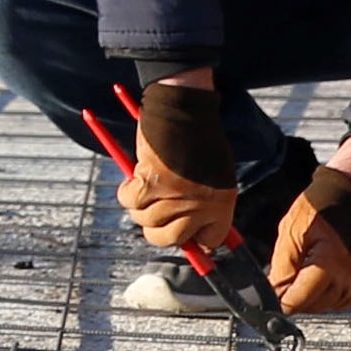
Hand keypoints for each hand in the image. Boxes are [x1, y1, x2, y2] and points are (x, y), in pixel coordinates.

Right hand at [123, 76, 255, 257]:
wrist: (186, 109)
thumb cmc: (201, 136)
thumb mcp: (217, 174)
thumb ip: (207, 203)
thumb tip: (195, 232)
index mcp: (222, 203)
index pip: (210, 241)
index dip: (195, 239)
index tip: (187, 233)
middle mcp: (200, 205)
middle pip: (172, 238)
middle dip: (159, 232)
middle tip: (154, 217)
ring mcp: (175, 195)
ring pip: (146, 220)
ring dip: (140, 208)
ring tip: (143, 190)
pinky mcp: (151, 182)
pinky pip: (131, 200)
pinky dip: (127, 193)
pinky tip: (133, 181)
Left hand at [269, 162, 350, 314]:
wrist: (348, 198)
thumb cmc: (320, 209)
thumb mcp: (291, 233)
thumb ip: (282, 268)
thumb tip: (273, 295)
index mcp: (329, 264)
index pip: (299, 301)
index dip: (281, 301)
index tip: (271, 295)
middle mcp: (348, 278)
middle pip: (311, 306)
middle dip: (295, 296)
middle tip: (287, 275)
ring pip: (325, 306)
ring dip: (310, 296)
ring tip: (305, 269)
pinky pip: (339, 300)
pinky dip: (326, 293)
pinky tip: (319, 274)